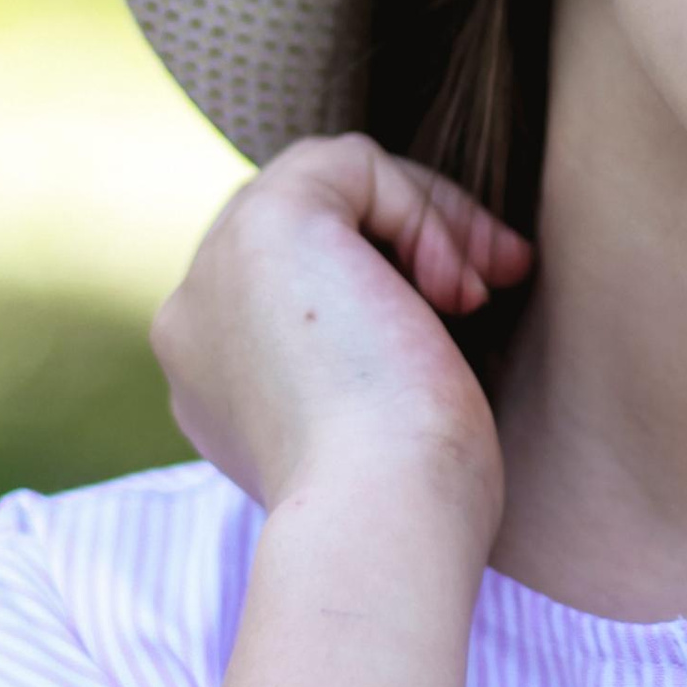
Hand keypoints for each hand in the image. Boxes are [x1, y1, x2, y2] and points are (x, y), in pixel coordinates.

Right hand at [151, 134, 529, 528]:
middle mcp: (195, 318)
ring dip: (425, 225)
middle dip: (409, 241)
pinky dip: (423, 209)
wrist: (383, 522)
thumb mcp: (371, 427)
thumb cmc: (409, 503)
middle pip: (306, 223)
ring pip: (331, 184)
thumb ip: (360, 361)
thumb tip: (410, 306)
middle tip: (490, 291)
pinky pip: (356, 163)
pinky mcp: (265, 221)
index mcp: (211, 378)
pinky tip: (454, 287)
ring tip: (479, 294)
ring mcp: (217, 266)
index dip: (386, 280)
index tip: (468, 321)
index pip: (293, 280)